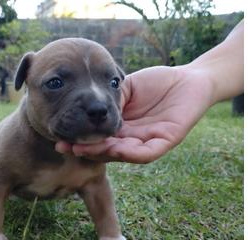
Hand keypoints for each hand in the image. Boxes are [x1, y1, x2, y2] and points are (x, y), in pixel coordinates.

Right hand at [55, 65, 214, 162]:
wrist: (189, 78)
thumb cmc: (157, 82)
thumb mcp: (125, 87)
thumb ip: (108, 98)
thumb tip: (86, 106)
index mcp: (121, 128)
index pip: (96, 138)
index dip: (78, 139)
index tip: (58, 136)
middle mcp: (131, 139)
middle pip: (104, 150)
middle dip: (83, 150)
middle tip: (62, 147)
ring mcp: (147, 142)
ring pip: (121, 154)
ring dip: (101, 154)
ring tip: (82, 149)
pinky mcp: (165, 141)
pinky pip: (146, 153)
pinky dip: (130, 153)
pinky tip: (115, 149)